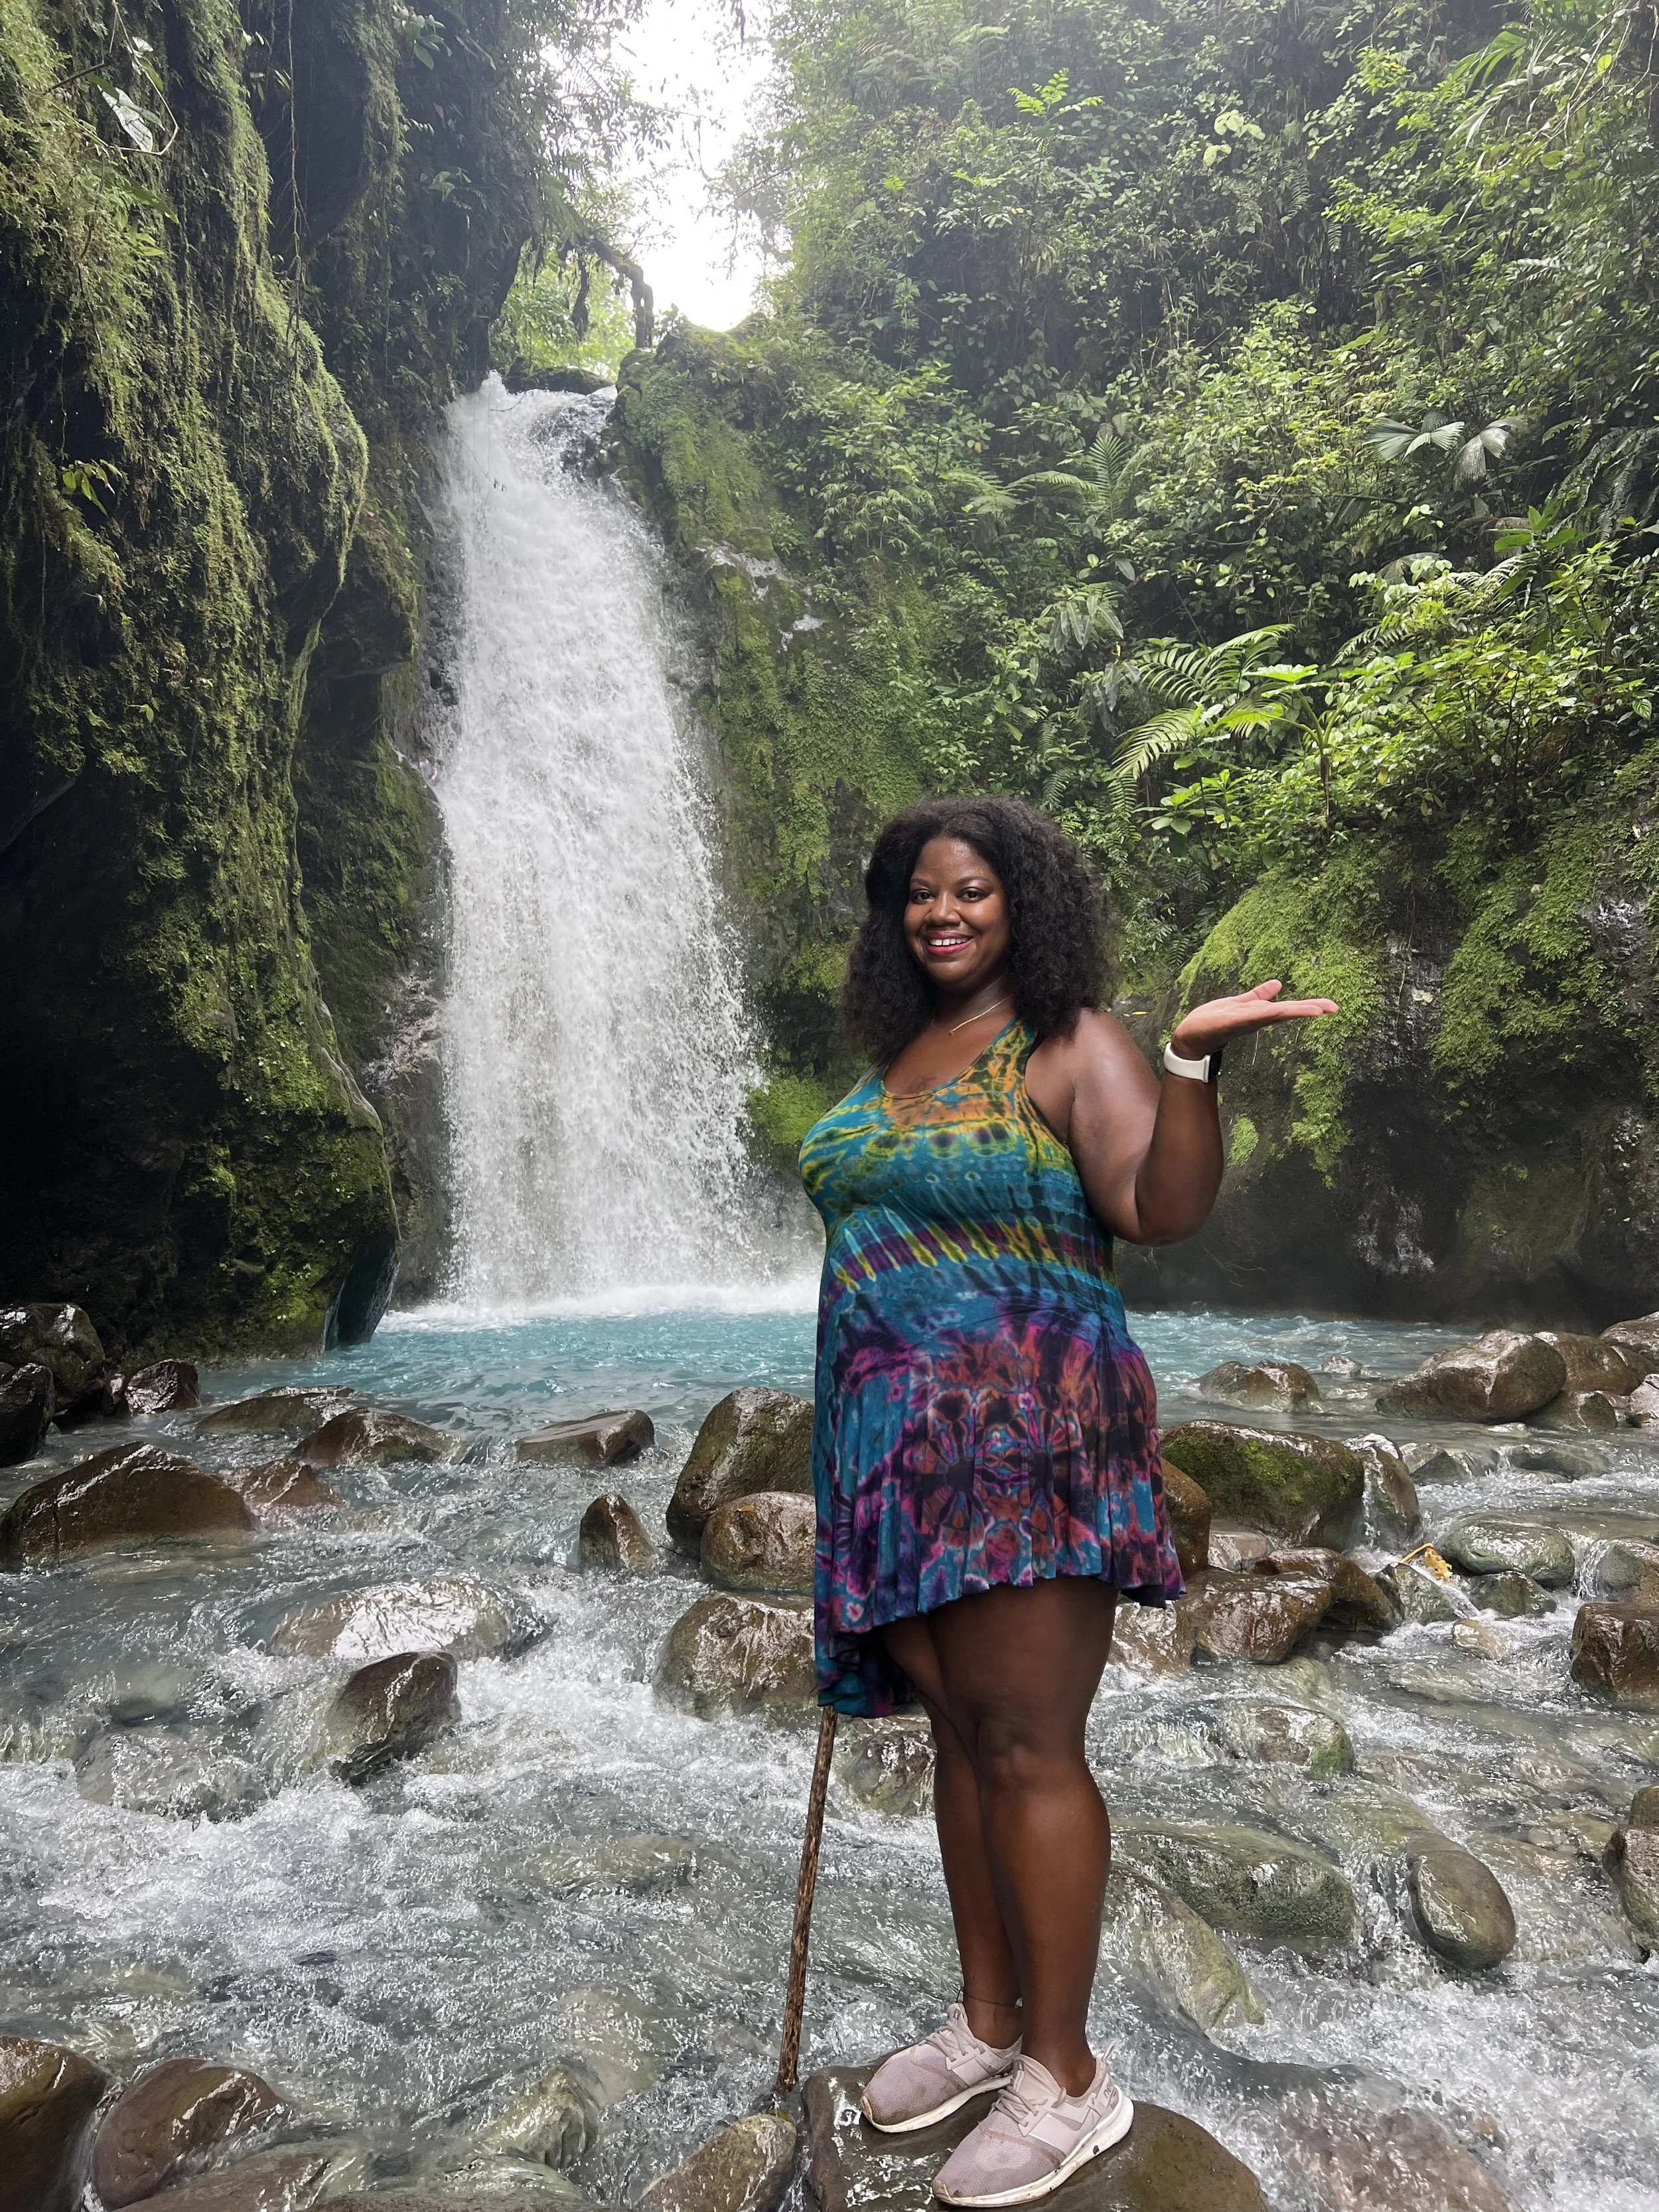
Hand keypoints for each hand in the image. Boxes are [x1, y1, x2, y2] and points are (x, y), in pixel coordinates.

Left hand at [1171, 979, 1338, 1056]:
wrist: (1191, 1035)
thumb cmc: (1214, 1021)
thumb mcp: (1241, 1003)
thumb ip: (1258, 995)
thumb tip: (1278, 984)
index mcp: (1261, 1013)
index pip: (1289, 1008)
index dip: (1311, 1006)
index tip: (1332, 1006)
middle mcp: (1256, 1018)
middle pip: (1287, 1012)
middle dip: (1310, 1009)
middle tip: (1333, 1008)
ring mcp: (1245, 1020)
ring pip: (1273, 1015)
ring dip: (1292, 1012)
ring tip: (1315, 1010)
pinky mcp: (1231, 1021)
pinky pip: (1250, 1016)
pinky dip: (1263, 1013)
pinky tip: (1276, 1010)